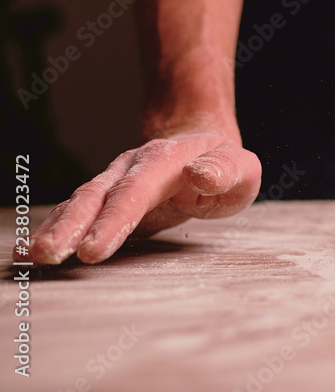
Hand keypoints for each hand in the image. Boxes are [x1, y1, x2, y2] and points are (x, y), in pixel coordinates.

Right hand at [24, 127, 260, 264]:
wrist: (199, 143)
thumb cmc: (225, 165)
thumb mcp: (240, 168)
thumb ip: (225, 171)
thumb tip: (201, 174)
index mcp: (164, 161)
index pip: (136, 192)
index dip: (113, 220)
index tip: (92, 249)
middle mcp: (130, 168)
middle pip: (97, 196)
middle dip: (71, 226)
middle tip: (49, 255)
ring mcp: (113, 181)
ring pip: (79, 203)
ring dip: (55, 229)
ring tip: (32, 257)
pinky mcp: (104, 199)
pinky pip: (75, 213)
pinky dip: (51, 229)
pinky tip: (27, 252)